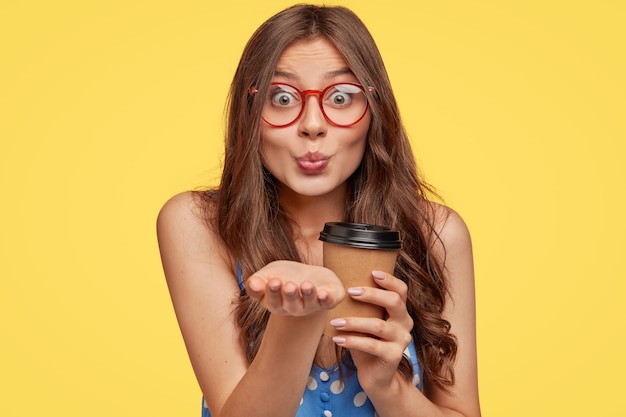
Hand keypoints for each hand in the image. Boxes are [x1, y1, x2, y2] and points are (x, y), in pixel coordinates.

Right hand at [246, 260, 345, 315]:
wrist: (310, 276)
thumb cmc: (285, 276)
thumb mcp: (267, 275)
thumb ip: (256, 281)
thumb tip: (253, 284)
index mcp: (276, 303)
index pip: (271, 301)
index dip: (272, 293)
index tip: (273, 282)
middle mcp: (294, 308)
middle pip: (290, 305)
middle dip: (290, 295)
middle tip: (289, 286)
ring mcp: (312, 305)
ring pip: (309, 303)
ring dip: (308, 295)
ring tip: (306, 285)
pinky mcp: (329, 300)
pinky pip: (328, 302)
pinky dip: (327, 299)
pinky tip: (323, 293)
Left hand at [330, 270, 413, 390]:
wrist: (375, 375)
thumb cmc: (367, 342)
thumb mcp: (366, 321)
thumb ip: (361, 306)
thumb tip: (338, 285)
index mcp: (400, 311)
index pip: (401, 290)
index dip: (389, 279)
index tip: (371, 272)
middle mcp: (405, 323)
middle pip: (394, 301)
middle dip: (371, 294)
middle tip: (349, 291)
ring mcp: (402, 340)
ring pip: (378, 325)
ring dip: (353, 321)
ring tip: (334, 321)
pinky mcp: (394, 355)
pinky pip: (372, 345)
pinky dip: (352, 341)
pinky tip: (337, 339)